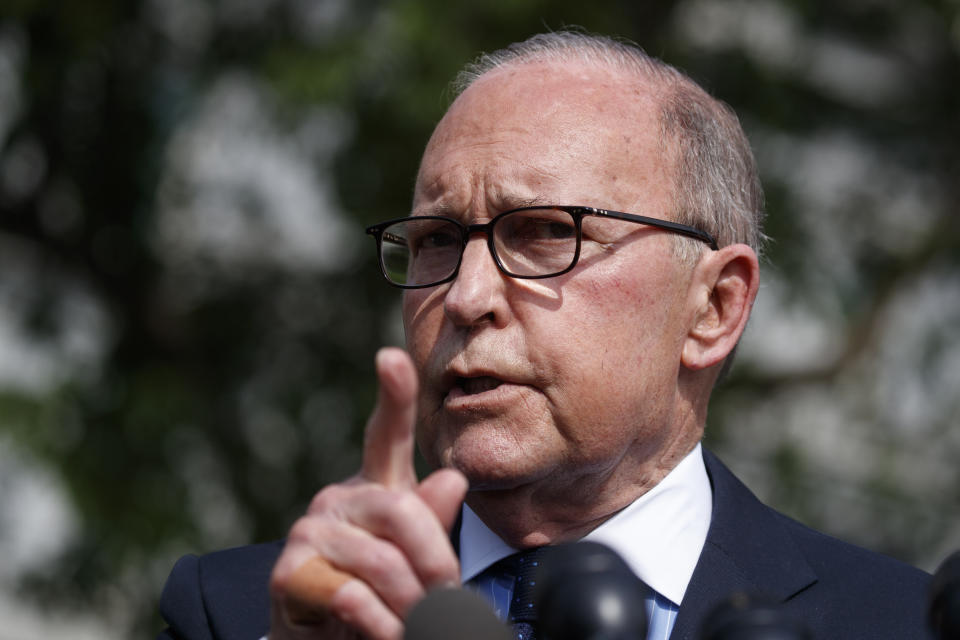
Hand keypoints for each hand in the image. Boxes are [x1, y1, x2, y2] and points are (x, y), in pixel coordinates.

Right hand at [268, 348, 468, 639]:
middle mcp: (338, 498)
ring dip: (411, 603)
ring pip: (382, 561)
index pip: (385, 434)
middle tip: (448, 596)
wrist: (324, 637)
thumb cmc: (380, 590)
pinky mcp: (289, 572)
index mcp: (376, 486)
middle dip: (436, 560)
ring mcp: (310, 531)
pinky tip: (386, 633)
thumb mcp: (415, 557)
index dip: (392, 394)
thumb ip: (432, 521)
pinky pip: (351, 596)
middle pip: (402, 510)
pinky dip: (381, 624)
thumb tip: (452, 479)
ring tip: (419, 623)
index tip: (392, 356)